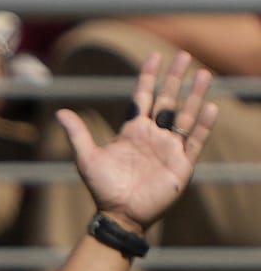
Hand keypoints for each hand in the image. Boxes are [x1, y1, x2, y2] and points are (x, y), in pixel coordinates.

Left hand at [58, 52, 218, 232]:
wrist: (119, 214)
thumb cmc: (103, 188)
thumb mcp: (87, 158)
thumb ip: (78, 134)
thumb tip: (61, 112)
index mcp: (132, 131)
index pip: (143, 97)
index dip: (149, 77)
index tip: (156, 56)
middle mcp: (153, 135)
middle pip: (168, 100)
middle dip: (175, 78)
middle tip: (184, 55)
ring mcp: (169, 147)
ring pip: (186, 115)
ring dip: (195, 95)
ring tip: (204, 74)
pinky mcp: (182, 163)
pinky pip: (195, 140)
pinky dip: (204, 125)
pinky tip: (209, 107)